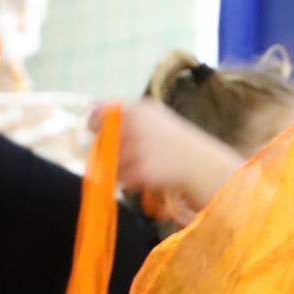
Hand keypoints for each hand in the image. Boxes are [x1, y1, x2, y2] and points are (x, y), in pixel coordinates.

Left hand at [106, 100, 244, 225]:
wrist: (198, 163)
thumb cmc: (174, 140)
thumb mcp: (153, 116)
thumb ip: (126, 113)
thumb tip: (94, 112)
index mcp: (137, 111)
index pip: (100, 114)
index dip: (95, 125)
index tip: (96, 132)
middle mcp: (135, 127)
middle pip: (103, 142)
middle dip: (109, 151)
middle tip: (125, 155)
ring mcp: (138, 150)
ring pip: (111, 163)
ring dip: (121, 168)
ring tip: (141, 166)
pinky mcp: (142, 171)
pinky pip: (123, 179)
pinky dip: (131, 182)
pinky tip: (147, 176)